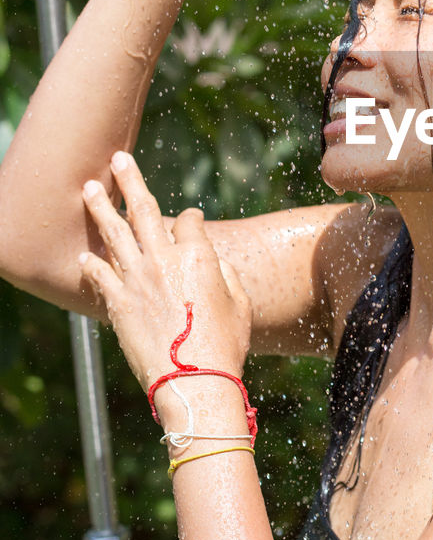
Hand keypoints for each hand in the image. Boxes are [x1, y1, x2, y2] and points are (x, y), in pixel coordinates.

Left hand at [79, 152, 251, 392]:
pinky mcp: (119, 303)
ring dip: (101, 208)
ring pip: (114, 233)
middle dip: (129, 180)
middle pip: (143, 209)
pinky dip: (91, 263)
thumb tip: (213, 264)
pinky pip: (100, 275)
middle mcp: (164, 259)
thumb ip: (225, 275)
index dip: (192, 216)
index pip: (190, 219)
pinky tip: (84, 254)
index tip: (190, 218)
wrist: (195, 380)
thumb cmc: (225, 345)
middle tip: (118, 159)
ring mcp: (137, 280)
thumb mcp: (241, 304)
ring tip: (89, 188)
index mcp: (199, 255)